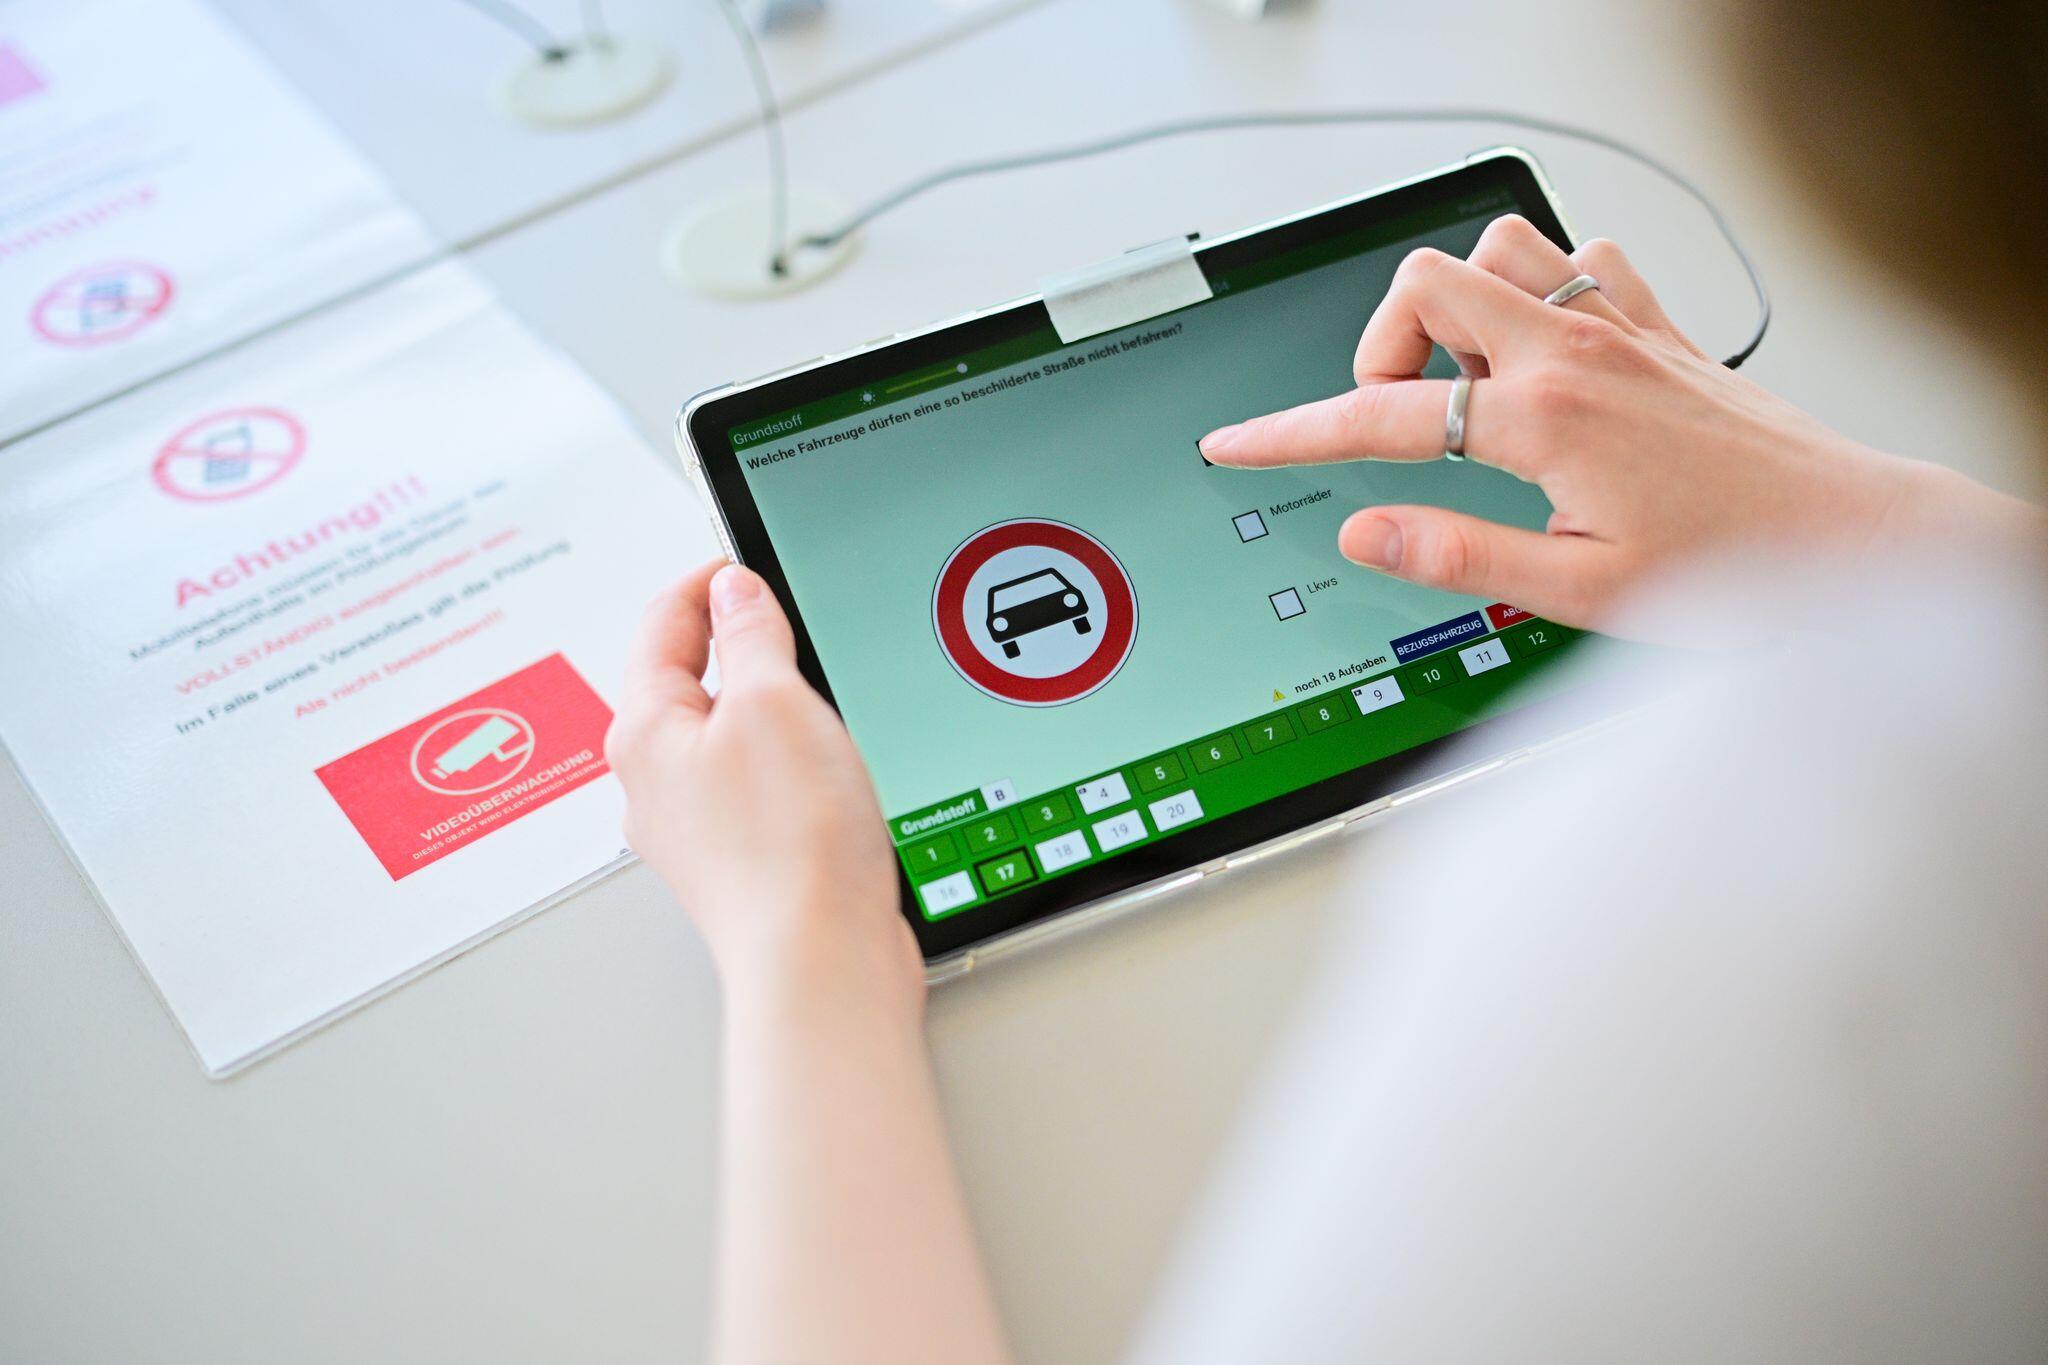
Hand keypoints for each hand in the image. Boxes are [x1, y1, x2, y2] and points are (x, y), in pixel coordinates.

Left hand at [606, 561, 920, 1011]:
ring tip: (811, 690)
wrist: (819, 960)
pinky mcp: (741, 863)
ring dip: (765, 708)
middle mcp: (655, 783)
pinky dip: (785, 761)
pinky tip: (826, 768)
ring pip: (723, 740)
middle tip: (782, 614)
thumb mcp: (775, 702)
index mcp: (644, 732)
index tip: (745, 560)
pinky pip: (754, 788)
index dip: (708, 581)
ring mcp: (697, 829)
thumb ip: (752, 634)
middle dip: (734, 643)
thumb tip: (735, 590)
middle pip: (686, 683)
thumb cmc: (789, 846)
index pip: (663, 624)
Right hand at [1196, 215, 2022, 633]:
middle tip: (1390, 414)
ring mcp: (1622, 330)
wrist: (1854, 541)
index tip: (1237, 442)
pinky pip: (1586, 256)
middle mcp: (1578, 354)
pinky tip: (1548, 345)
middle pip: (1425, 283)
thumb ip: (1459, 555)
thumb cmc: (1735, 571)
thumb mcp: (1579, 591)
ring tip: (1463, 376)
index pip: (1379, 417)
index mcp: (1543, 422)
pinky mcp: (1662, 330)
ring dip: (1461, 299)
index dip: (1290, 432)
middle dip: (1378, 345)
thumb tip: (1364, 532)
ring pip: (1502, 246)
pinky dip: (1547, 283)